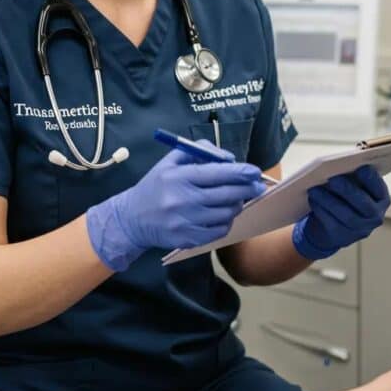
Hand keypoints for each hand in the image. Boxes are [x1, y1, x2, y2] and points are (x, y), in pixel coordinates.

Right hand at [86, 143, 265, 269]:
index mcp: (179, 177)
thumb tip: (228, 157)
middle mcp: (183, 200)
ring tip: (235, 199)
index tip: (255, 172)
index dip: (240, 172)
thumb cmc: (156, 186)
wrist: (132, 219)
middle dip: (247, 189)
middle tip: (258, 186)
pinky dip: (226, 221)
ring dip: (236, 205)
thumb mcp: (170, 161)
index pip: (217, 173)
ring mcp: (186, 222)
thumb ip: (199, 151)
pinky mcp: (188, 239)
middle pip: (227, 194)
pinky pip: (219, 231)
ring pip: (226, 213)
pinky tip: (222, 214)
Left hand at [292, 165, 390, 259]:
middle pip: (363, 203)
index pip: (379, 188)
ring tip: (315, 189)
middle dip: (347, 190)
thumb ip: (353, 176)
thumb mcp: (355, 186)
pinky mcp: (344, 237)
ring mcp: (361, 229)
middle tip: (333, 179)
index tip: (360, 167)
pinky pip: (333, 223)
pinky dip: (321, 210)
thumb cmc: (346, 197)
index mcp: (381, 199)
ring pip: (346, 215)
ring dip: (329, 200)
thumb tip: (341, 164)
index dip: (371, 178)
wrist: (336, 226)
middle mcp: (376, 216)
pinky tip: (313, 200)